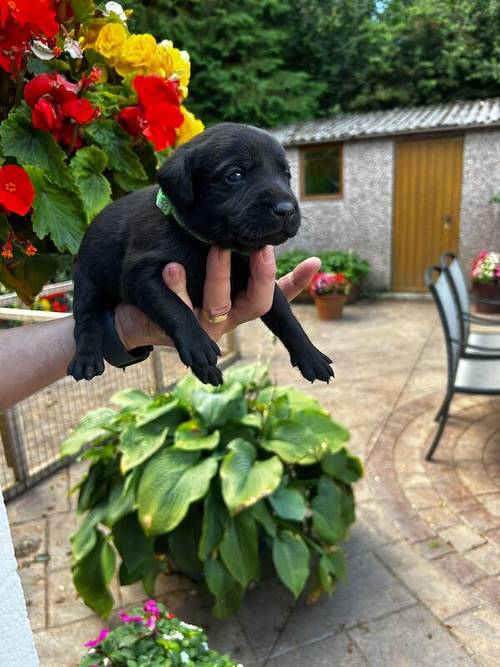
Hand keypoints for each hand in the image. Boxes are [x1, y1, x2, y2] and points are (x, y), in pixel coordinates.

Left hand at [114, 246, 319, 349]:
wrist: (138, 316)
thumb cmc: (185, 293)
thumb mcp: (217, 276)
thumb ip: (247, 265)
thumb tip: (300, 254)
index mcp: (241, 306)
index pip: (278, 297)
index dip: (297, 282)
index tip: (312, 260)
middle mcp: (228, 319)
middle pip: (256, 305)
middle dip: (260, 275)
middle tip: (260, 246)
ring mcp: (204, 328)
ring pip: (217, 306)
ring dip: (218, 276)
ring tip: (216, 247)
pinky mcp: (176, 332)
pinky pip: (178, 311)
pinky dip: (177, 288)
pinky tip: (172, 265)